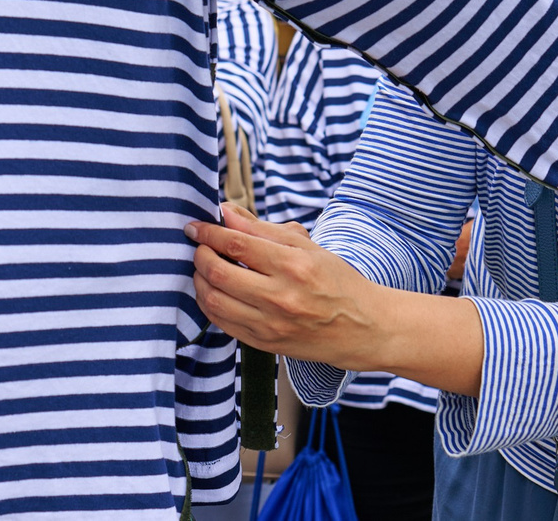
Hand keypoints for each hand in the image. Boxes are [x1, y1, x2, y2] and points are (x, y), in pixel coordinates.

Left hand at [188, 203, 395, 370]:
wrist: (362, 328)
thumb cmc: (336, 281)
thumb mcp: (307, 247)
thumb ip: (263, 230)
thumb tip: (226, 212)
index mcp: (293, 266)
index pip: (236, 244)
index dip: (209, 233)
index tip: (195, 227)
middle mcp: (280, 297)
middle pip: (219, 273)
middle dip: (200, 256)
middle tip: (199, 246)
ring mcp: (270, 325)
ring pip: (214, 301)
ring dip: (200, 280)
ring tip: (204, 268)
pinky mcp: (264, 344)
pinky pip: (222, 323)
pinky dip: (209, 304)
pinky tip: (213, 291)